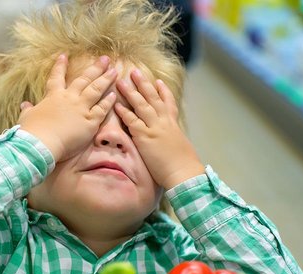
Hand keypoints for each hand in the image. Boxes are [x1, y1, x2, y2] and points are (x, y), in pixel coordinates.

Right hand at [18, 54, 117, 162]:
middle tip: (105, 59)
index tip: (64, 55)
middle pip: (84, 79)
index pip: (56, 77)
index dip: (60, 66)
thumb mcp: (27, 117)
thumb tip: (25, 104)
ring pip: (96, 90)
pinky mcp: (90, 122)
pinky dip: (108, 102)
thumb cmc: (32, 131)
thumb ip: (28, 109)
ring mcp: (81, 109)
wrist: (41, 143)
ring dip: (106, 79)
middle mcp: (69, 98)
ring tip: (114, 71)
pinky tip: (114, 95)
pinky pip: (101, 109)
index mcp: (53, 96)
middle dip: (95, 68)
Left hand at [115, 68, 203, 188]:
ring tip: (121, 81)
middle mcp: (164, 122)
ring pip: (142, 105)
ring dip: (131, 92)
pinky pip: (133, 121)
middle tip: (134, 72)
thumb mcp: (181, 147)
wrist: (185, 172)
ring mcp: (155, 128)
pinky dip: (125, 112)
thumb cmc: (184, 165)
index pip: (169, 103)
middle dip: (143, 84)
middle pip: (153, 98)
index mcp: (173, 124)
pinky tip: (117, 104)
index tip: (157, 81)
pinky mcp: (145, 137)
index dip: (163, 91)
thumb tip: (170, 142)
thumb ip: (173, 140)